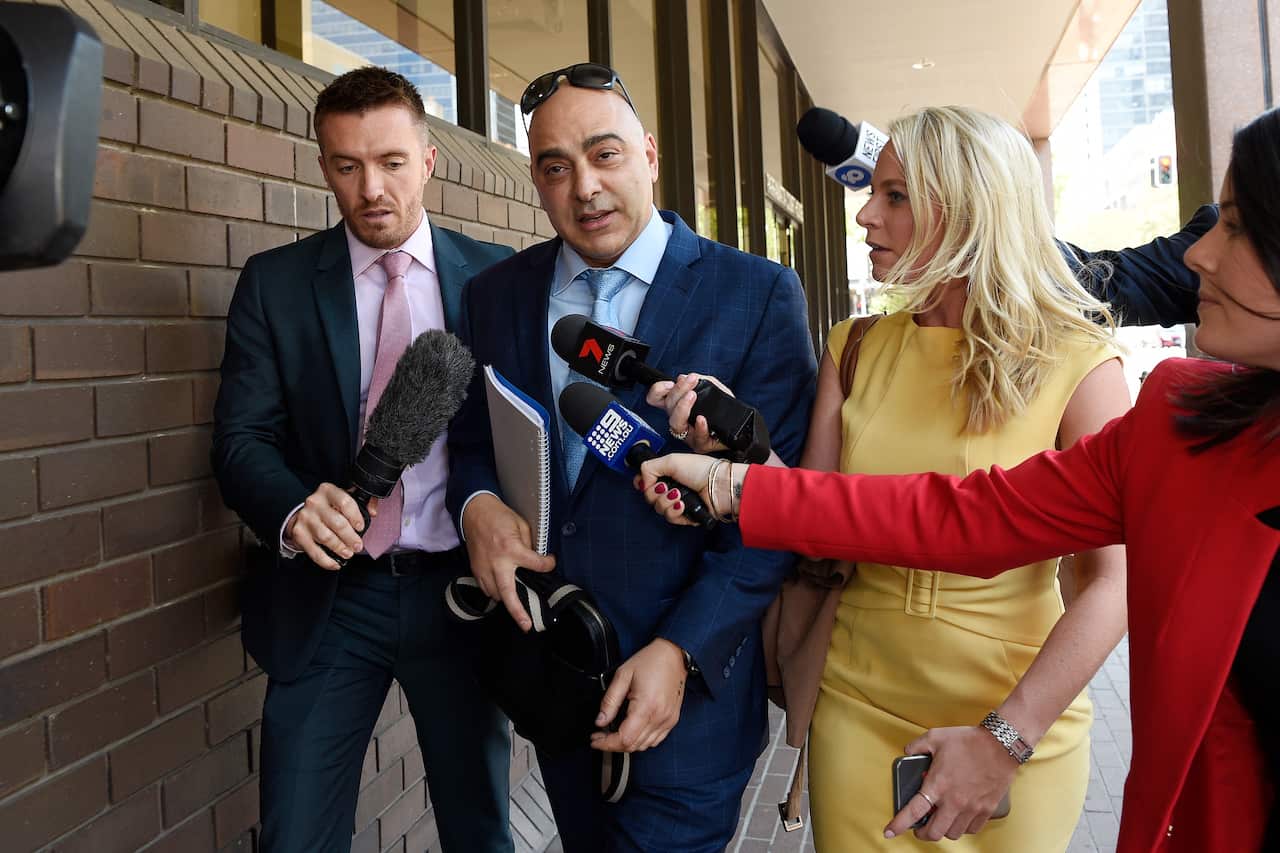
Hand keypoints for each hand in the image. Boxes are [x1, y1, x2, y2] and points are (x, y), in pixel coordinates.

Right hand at [285, 483, 367, 569]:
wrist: (302, 514)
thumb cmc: (328, 508)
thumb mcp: (343, 498)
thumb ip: (362, 502)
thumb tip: (373, 512)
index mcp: (328, 491)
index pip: (345, 502)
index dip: (355, 516)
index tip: (361, 527)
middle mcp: (315, 503)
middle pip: (337, 523)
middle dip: (350, 537)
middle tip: (358, 546)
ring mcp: (305, 518)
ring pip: (326, 537)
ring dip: (340, 548)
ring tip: (348, 553)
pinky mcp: (299, 534)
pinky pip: (314, 551)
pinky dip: (326, 560)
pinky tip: (335, 563)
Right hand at [461, 493, 555, 630]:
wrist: (474, 512)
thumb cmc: (500, 516)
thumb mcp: (521, 525)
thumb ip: (529, 544)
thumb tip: (535, 558)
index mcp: (511, 549)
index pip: (536, 564)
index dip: (547, 564)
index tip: (551, 562)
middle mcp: (497, 563)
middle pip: (508, 593)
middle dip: (518, 612)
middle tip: (527, 625)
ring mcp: (484, 568)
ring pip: (496, 594)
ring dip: (507, 600)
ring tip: (518, 605)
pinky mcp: (475, 570)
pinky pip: (486, 588)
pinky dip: (495, 592)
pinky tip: (504, 590)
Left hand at [590, 638, 687, 752]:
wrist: (673, 655)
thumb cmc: (650, 661)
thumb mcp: (623, 675)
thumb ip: (610, 701)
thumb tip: (600, 720)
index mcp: (646, 706)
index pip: (624, 738)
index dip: (607, 743)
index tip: (595, 740)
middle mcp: (659, 717)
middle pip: (633, 746)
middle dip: (613, 745)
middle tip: (600, 737)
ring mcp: (668, 720)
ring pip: (644, 746)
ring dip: (626, 744)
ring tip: (613, 735)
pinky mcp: (672, 720)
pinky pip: (655, 740)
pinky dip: (641, 741)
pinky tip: (632, 732)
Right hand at [636, 454, 725, 525]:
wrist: (720, 485)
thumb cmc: (701, 470)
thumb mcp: (671, 460)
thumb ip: (649, 468)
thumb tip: (641, 483)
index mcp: (667, 474)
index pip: (646, 482)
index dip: (642, 484)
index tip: (645, 483)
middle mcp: (671, 489)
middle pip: (650, 498)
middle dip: (655, 493)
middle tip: (666, 487)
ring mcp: (678, 503)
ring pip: (659, 509)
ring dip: (666, 502)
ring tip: (678, 495)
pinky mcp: (686, 516)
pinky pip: (671, 519)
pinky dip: (675, 512)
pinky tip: (682, 505)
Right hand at [644, 373, 732, 453]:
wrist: (742, 428)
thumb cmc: (726, 411)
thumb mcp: (717, 389)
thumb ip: (704, 381)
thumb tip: (687, 377)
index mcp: (679, 406)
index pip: (657, 398)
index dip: (657, 390)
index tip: (670, 383)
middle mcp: (679, 419)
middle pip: (668, 406)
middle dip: (679, 389)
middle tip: (692, 380)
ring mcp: (688, 433)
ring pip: (676, 423)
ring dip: (683, 407)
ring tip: (693, 395)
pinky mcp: (700, 444)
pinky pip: (697, 437)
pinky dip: (699, 427)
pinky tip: (702, 419)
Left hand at [883, 726, 1019, 841]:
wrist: (1000, 745)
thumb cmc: (969, 741)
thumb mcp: (936, 737)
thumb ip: (917, 746)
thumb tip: (908, 752)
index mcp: (938, 785)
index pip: (914, 811)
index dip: (899, 824)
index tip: (889, 832)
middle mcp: (954, 801)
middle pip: (934, 832)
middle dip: (922, 833)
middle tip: (920, 827)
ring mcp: (971, 808)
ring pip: (952, 834)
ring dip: (943, 830)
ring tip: (940, 819)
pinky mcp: (986, 810)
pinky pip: (971, 829)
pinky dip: (962, 828)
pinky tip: (959, 817)